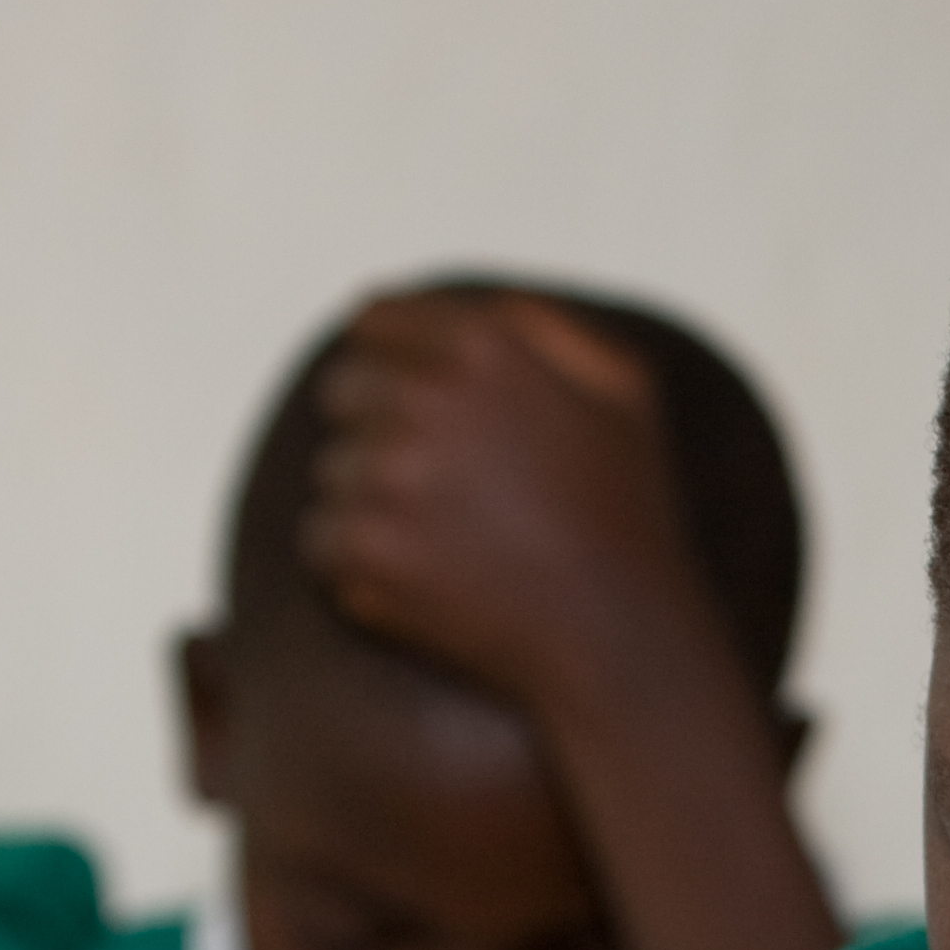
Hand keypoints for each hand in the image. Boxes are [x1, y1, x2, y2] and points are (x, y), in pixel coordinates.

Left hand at [294, 287, 840, 949]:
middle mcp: (427, 398)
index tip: (409, 406)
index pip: (374, 322)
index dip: (389, 363)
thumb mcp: (623, 390)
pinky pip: (319, 542)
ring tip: (449, 548)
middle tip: (436, 490)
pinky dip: (358, 567)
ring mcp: (388, 474)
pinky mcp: (362, 548)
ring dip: (369, 506)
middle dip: (374, 431)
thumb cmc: (630, 517)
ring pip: (329, 474)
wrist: (621, 645)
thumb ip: (542, 325)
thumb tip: (469, 304)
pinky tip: (428, 587)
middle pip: (340, 393)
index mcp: (486, 345)